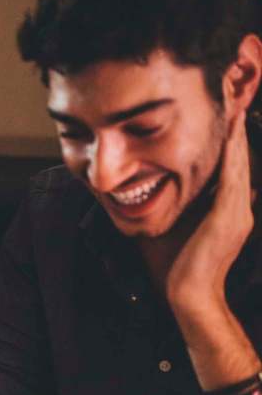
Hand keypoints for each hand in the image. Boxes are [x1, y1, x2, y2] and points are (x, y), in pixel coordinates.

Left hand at [167, 111, 255, 308]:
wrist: (187, 295)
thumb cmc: (176, 265)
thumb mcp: (177, 226)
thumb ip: (177, 206)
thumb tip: (156, 186)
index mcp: (227, 209)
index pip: (229, 167)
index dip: (228, 140)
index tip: (222, 114)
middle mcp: (237, 206)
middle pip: (239, 159)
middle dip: (236, 130)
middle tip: (235, 99)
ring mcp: (236, 211)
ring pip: (239, 163)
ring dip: (238, 134)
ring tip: (236, 106)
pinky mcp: (229, 217)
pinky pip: (232, 178)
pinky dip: (233, 155)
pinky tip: (232, 134)